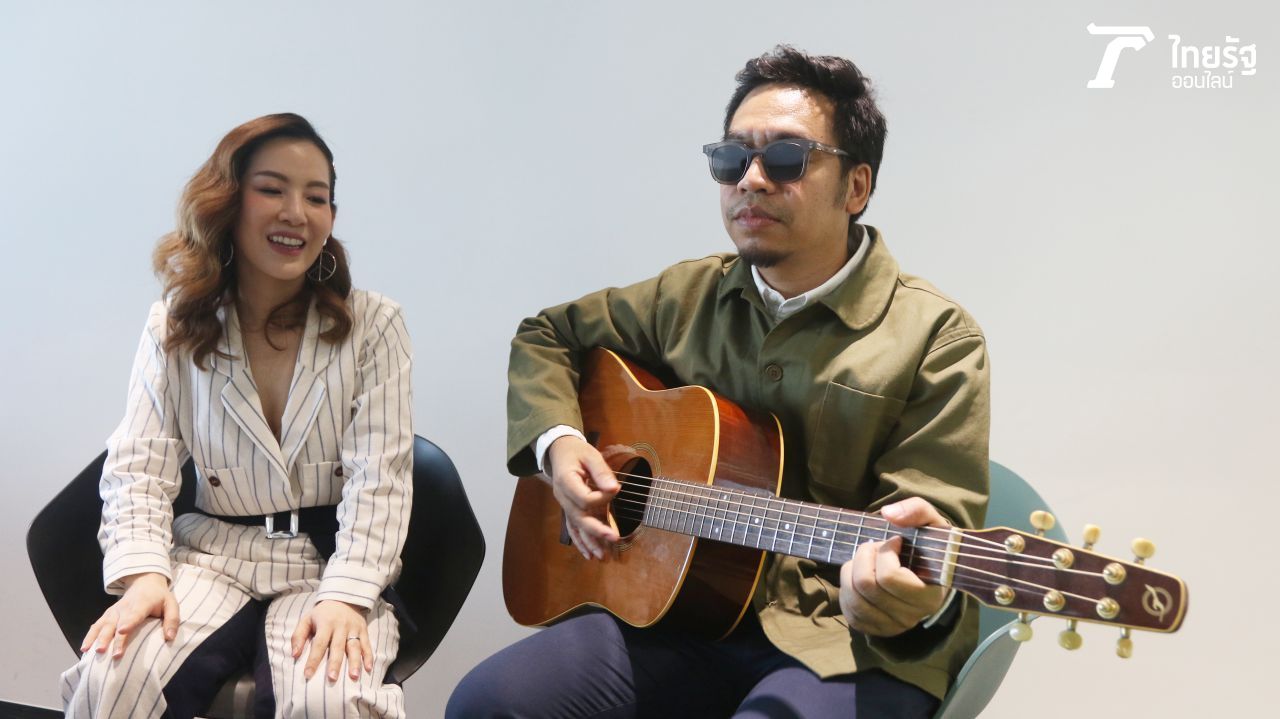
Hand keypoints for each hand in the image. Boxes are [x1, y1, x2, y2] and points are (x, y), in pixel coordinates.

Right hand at [80, 572, 178, 658]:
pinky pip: (96, 626)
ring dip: (97, 638)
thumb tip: (170, 638)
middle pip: (117, 624)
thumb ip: (172, 620)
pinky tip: (84, 648)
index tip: (122, 631)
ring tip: (93, 652)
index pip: (135, 614)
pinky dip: (90, 636)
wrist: (144, 583)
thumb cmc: (159, 598)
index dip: (128, 622)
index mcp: (142, 604)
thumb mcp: (171, 604)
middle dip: (113, 639)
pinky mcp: (107, 615)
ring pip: (103, 625)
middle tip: (112, 655)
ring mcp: (114, 611)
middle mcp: (124, 607)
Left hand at [291, 599, 373, 682]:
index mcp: (325, 623)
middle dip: (335, 663)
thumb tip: (294, 655)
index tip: (308, 675)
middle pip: (338, 647)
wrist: (344, 598)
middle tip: (332, 678)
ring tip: (354, 676)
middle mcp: (341, 626)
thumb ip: (298, 636)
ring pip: (355, 646)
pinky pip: (367, 644)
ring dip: (355, 662)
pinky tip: (368, 668)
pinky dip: (369, 656)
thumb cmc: (322, 614)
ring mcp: (354, 628)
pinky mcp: (364, 630)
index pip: (319, 643)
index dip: (313, 659)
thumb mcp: (307, 619)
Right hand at [544, 435, 618, 559]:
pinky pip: (573, 528)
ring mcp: (564, 505)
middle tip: (614, 538)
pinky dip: (581, 542)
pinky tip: (589, 554)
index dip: (602, 498)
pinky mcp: (569, 509)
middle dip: (596, 530)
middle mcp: (563, 497)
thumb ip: (602, 471)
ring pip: (576, 527)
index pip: (584, 498)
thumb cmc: (576, 451)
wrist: (559, 451)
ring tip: (602, 556)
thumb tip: (614, 489)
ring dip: (589, 542)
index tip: (615, 489)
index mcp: (566, 481)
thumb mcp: (590, 455)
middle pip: (579, 517)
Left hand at [840, 498, 948, 636]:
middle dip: (863, 556)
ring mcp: (891, 626)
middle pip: (866, 585)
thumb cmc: (931, 548)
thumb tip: (887, 513)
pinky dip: (847, 587)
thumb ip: (917, 511)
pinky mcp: (874, 628)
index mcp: (929, 596)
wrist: (933, 572)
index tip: (895, 541)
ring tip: (866, 559)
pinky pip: (848, 610)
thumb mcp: (933, 524)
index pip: (889, 577)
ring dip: (852, 570)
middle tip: (874, 546)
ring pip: (853, 597)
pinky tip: (860, 575)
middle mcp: (911, 617)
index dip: (885, 552)